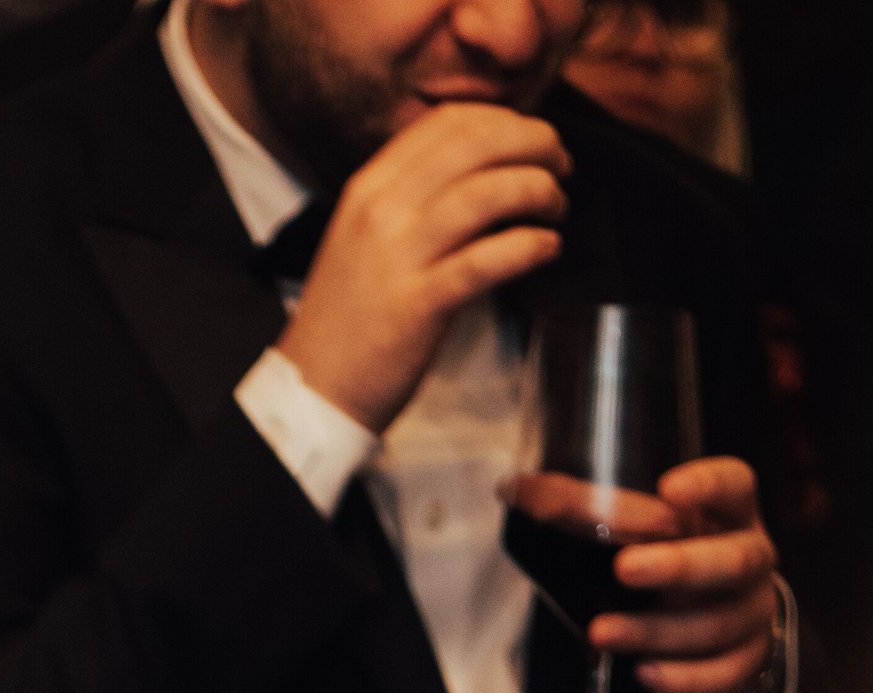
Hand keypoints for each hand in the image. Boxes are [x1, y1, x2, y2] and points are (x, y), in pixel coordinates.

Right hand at [280, 106, 568, 435]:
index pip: (447, 123)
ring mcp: (399, 257)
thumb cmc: (349, 321)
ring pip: (486, 193)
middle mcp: (382, 210)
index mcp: (370, 187)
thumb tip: (479, 175)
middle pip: (475, 145)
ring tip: (557, 206)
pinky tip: (548, 247)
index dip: (503, 120)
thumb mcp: (367, 239)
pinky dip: (528, 246)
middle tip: (560, 164)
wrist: (312, 392)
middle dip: (533, 144)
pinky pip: (487, 259)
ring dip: (538, 190)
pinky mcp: (419, 306)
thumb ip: (413, 201)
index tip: (529, 139)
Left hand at [592, 454, 783, 692]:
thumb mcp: (637, 535)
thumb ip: (583, 510)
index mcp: (728, 513)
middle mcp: (750, 557)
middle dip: (678, 564)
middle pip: (733, 558)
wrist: (712, 633)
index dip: (708, 484)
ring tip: (602, 632)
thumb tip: (513, 489)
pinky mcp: (746, 662)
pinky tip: (644, 673)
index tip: (668, 488)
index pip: (735, 484)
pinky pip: (720, 674)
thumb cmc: (669, 567)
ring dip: (654, 629)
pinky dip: (681, 678)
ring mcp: (752, 612)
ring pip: (715, 623)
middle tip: (624, 568)